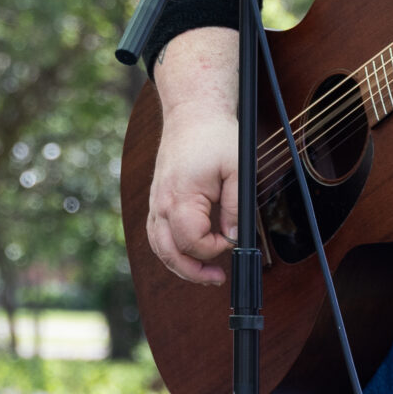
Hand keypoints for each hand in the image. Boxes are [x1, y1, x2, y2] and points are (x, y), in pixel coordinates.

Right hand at [146, 107, 238, 286]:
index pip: (192, 241)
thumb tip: (233, 237)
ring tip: (204, 273)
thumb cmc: (215, 138)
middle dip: (194, 271)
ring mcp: (155, 203)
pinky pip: (156, 235)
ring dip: (180, 266)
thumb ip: (236, 206)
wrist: (192, 115)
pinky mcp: (156, 202)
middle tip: (218, 278)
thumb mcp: (237, 168)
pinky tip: (188, 255)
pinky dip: (170, 251)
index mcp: (181, 196)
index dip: (214, 249)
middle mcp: (161, 203)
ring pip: (159, 248)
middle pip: (169, 252)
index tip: (230, 238)